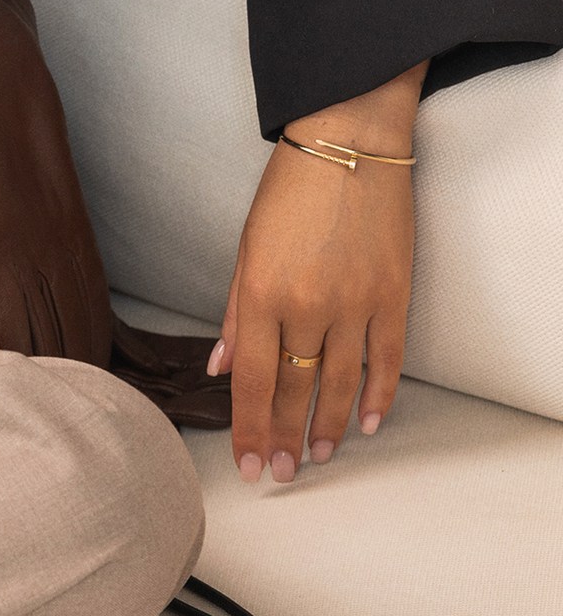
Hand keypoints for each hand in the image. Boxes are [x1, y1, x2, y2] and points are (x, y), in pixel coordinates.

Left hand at [208, 62, 424, 482]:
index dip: (248, 428)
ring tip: (315, 457)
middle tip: (280, 472)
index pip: (252, 381)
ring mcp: (356, 304)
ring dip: (326, 427)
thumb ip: (235, 312)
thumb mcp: (246, 247)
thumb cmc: (288, 191)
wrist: (349, 142)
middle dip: (283, 438)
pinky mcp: (395, 296)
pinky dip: (377, 397)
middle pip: (294, 390)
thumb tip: (221, 367)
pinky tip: (364, 423)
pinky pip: (387, 361)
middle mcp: (308, 306)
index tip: (247, 465)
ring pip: (340, 385)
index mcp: (262, 293)